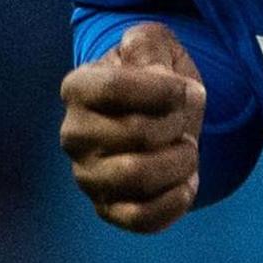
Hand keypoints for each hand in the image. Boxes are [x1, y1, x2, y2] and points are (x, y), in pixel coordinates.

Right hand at [60, 21, 206, 231]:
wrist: (157, 117)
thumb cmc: (154, 78)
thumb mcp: (154, 44)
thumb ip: (148, 44)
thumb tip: (153, 74)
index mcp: (79, 87)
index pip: (114, 87)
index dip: (162, 89)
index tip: (186, 89)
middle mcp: (74, 135)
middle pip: (136, 133)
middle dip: (178, 125)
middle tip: (186, 121)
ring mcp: (88, 176)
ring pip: (137, 179)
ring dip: (180, 162)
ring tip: (188, 151)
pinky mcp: (108, 209)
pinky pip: (141, 218)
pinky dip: (175, 201)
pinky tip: (187, 182)